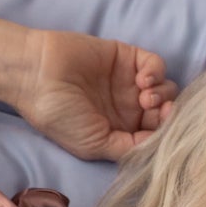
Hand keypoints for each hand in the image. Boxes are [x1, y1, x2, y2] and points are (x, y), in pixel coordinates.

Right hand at [14, 29, 175, 161]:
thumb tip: (159, 148)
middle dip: (169, 115)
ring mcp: (129, 82)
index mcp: (121, 131)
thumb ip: (128, 149)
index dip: (167, 134)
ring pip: (166, 89)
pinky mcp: (128, 57)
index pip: (157, 134)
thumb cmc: (59, 115)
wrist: (36, 75)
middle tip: (159, 113)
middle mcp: (129, 108)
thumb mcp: (94, 145)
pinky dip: (157, 72)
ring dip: (164, 95)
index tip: (166, 134)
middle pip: (166, 112)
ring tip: (144, 98)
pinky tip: (143, 80)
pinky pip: (156, 64)